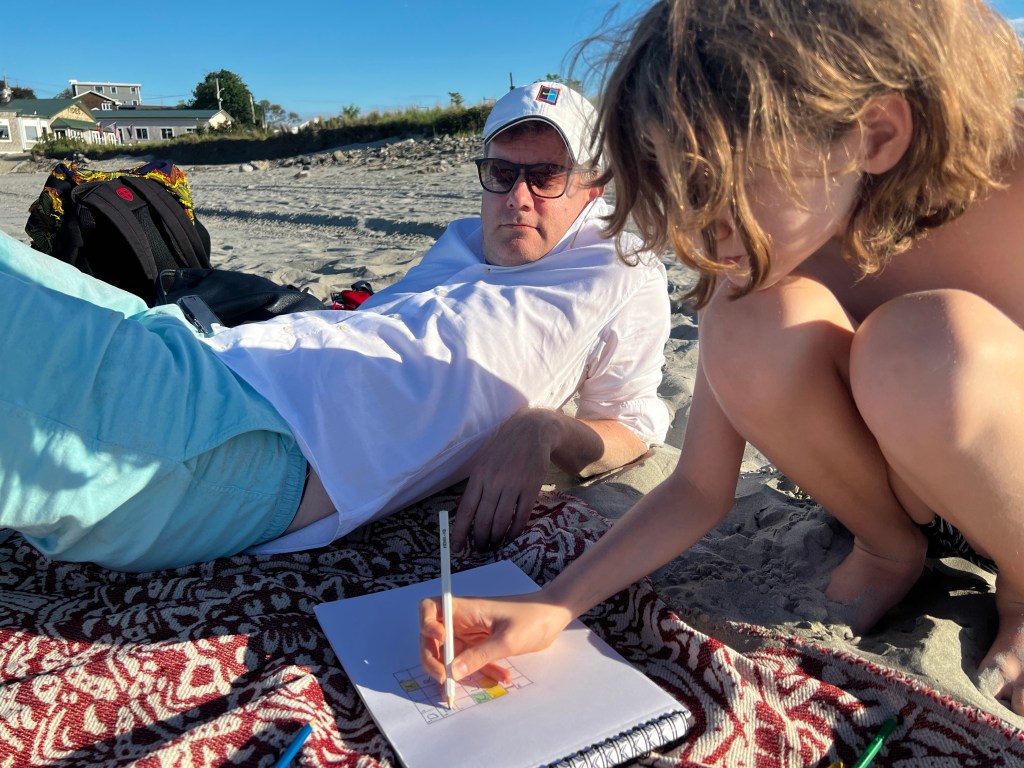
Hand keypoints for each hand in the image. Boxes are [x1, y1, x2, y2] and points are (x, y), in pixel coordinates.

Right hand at [418, 593, 570, 685]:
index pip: (430, 608)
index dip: (426, 625)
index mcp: (465, 608)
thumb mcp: (507, 639)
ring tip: (460, 692)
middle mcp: (463, 619)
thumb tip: (452, 672)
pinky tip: (501, 678)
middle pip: (434, 639)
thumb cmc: (532, 618)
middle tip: (445, 681)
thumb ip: (479, 656)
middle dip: (435, 660)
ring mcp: (472, 632)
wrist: (554, 615)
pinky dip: (482, 672)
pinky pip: (472, 661)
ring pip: (452, 655)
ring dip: (457, 673)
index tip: (438, 642)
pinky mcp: (483, 644)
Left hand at [453, 409, 558, 550]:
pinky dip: (515, 530)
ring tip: (495, 546)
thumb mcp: (484, 463)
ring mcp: (513, 485)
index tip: (458, 548)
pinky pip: (521, 515)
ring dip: (497, 538)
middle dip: (481, 539)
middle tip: (481, 550)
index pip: (466, 509)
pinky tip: (511, 536)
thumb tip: (463, 511)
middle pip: (483, 519)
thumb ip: (475, 487)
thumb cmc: (504, 450)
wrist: (532, 432)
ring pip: (502, 520)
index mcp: (479, 476)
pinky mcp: (531, 488)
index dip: (461, 532)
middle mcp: (494, 482)